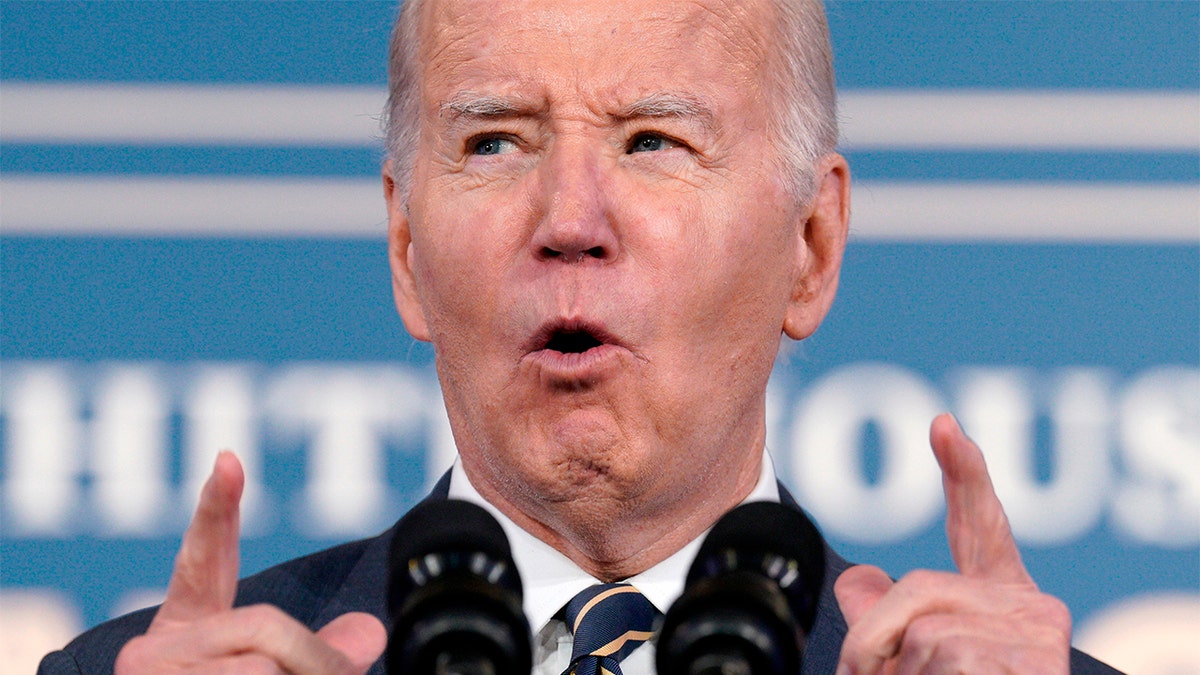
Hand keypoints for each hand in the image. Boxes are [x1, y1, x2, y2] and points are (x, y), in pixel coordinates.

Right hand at [115, 452, 386, 673]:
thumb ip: (310, 649)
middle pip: (265, 633)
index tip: (230, 459)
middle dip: (314, 661)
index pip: (203, 558)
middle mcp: (154, 650)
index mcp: (185, 626)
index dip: (218, 508)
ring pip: (261, 670)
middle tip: (344, 669)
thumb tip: (370, 635)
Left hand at [834, 414, 1071, 673]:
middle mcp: (1028, 608)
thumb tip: (860, 578)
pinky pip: (944, 656)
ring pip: (925, 632)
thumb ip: (895, 618)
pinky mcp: (1034, 660)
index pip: (982, 526)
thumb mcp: (915, 665)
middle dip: (875, 639)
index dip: (963, 473)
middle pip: (918, 587)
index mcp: (1001, 599)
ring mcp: (1036, 634)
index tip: (942, 423)